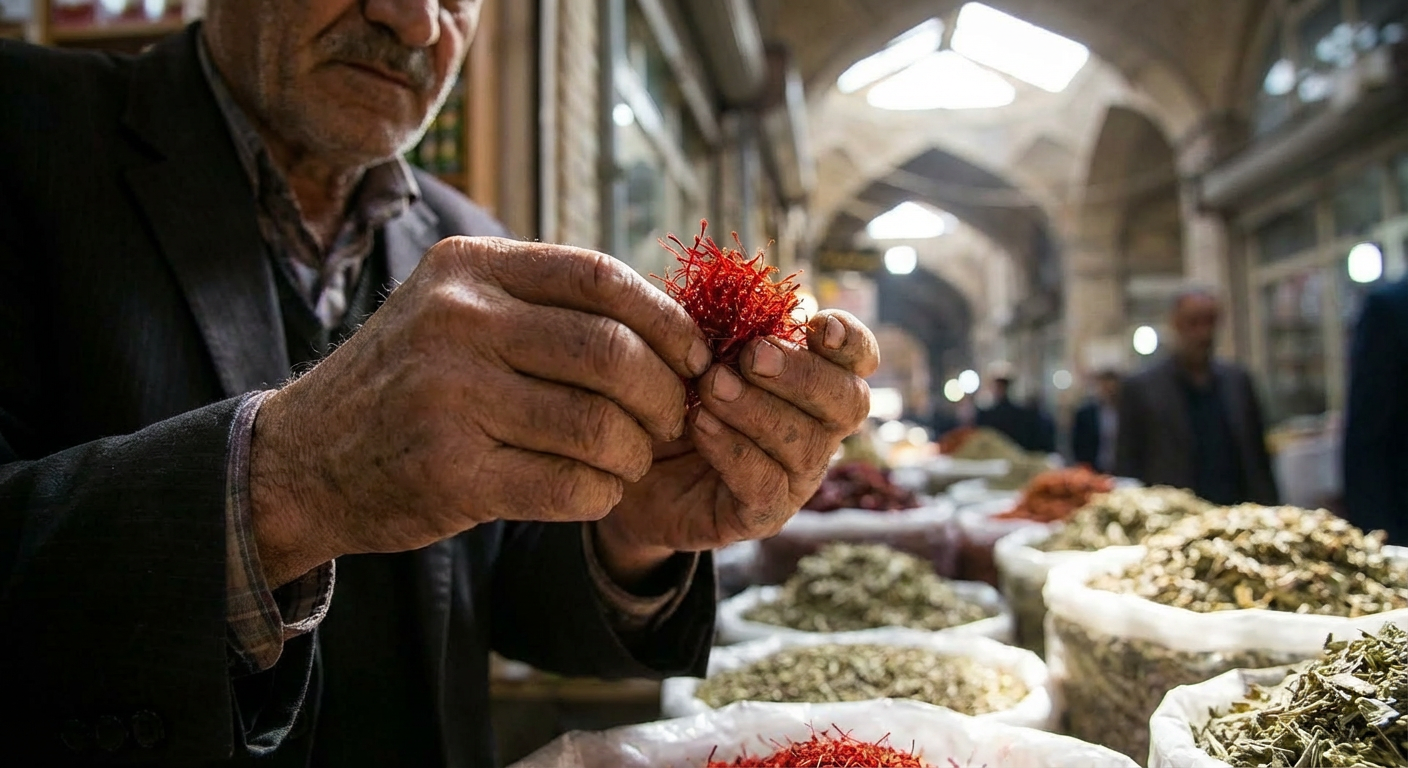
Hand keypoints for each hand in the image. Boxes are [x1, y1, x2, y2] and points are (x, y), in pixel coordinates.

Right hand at [248, 237, 710, 586]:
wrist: (303, 460)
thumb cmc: (407, 383)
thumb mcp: (454, 309)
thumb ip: (541, 302)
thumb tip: (671, 322)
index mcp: (468, 268)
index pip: (599, 277)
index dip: (667, 319)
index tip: (696, 357)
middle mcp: (456, 321)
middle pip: (612, 352)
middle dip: (664, 395)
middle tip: (672, 421)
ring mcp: (449, 396)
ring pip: (600, 425)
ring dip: (635, 454)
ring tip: (630, 461)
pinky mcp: (451, 472)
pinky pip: (570, 485)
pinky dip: (601, 493)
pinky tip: (594, 490)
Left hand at [593, 311, 877, 584]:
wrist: (627, 463)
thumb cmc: (670, 395)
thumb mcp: (694, 351)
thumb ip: (722, 324)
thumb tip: (734, 290)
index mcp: (812, 382)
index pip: (859, 361)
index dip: (851, 341)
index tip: (817, 324)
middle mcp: (818, 430)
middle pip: (848, 403)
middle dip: (802, 375)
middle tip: (751, 357)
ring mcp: (795, 478)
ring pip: (806, 445)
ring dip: (758, 409)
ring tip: (710, 388)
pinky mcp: (761, 515)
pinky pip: (765, 484)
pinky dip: (733, 448)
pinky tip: (700, 424)